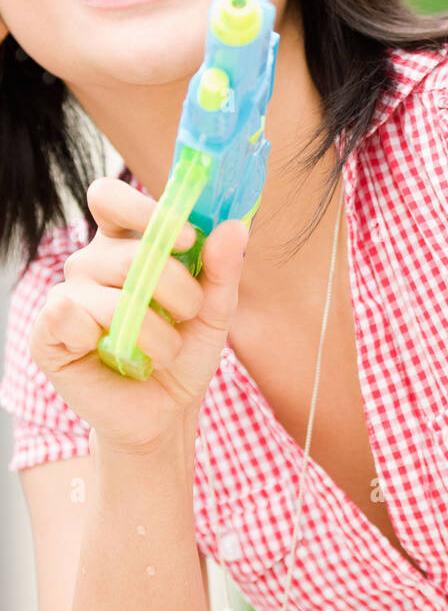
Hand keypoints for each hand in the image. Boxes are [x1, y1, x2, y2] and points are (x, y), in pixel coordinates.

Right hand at [28, 176, 249, 455]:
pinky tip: (120, 356)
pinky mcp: (49, 333)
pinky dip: (110, 341)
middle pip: (128, 253)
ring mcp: (67, 296)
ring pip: (110, 295)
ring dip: (154, 331)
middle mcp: (91, 263)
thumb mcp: (216, 309)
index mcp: (126, 243)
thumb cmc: (186, 351)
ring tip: (165, 351)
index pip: (109, 199)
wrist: (167, 411)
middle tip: (189, 313)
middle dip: (175, 288)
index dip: (142, 209)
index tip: (186, 237)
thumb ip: (223, 267)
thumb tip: (235, 226)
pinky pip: (69, 316)